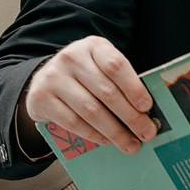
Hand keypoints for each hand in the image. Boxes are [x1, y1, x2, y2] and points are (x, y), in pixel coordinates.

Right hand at [23, 36, 157, 154]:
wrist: (44, 80)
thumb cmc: (83, 76)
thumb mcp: (101, 67)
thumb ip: (120, 83)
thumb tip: (146, 113)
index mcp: (93, 46)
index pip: (116, 66)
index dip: (134, 88)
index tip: (147, 107)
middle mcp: (72, 58)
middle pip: (107, 92)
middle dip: (131, 117)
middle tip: (146, 132)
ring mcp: (54, 77)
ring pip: (91, 110)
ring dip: (114, 131)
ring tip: (130, 144)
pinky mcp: (42, 98)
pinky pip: (73, 122)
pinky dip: (94, 135)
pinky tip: (107, 141)